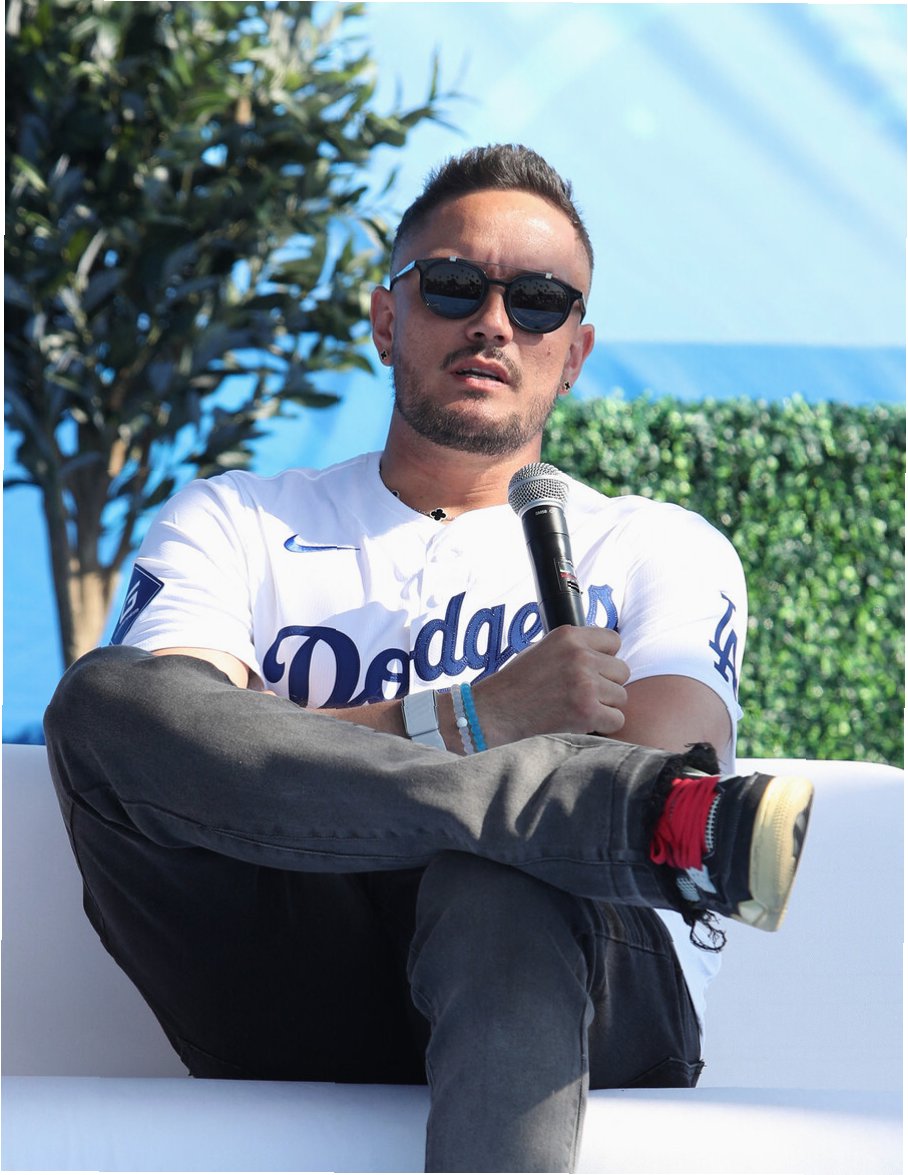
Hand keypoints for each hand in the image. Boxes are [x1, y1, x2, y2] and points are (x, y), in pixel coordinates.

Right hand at [471, 625, 629, 745]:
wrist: (495, 713)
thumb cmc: (517, 684)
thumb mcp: (543, 649)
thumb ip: (575, 648)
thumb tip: (606, 654)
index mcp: (568, 636)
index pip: (614, 641)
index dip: (606, 658)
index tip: (593, 670)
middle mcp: (580, 656)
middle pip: (622, 670)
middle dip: (607, 684)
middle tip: (583, 694)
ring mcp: (585, 684)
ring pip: (621, 696)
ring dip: (605, 706)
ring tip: (578, 709)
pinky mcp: (587, 711)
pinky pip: (617, 719)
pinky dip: (603, 725)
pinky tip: (582, 723)